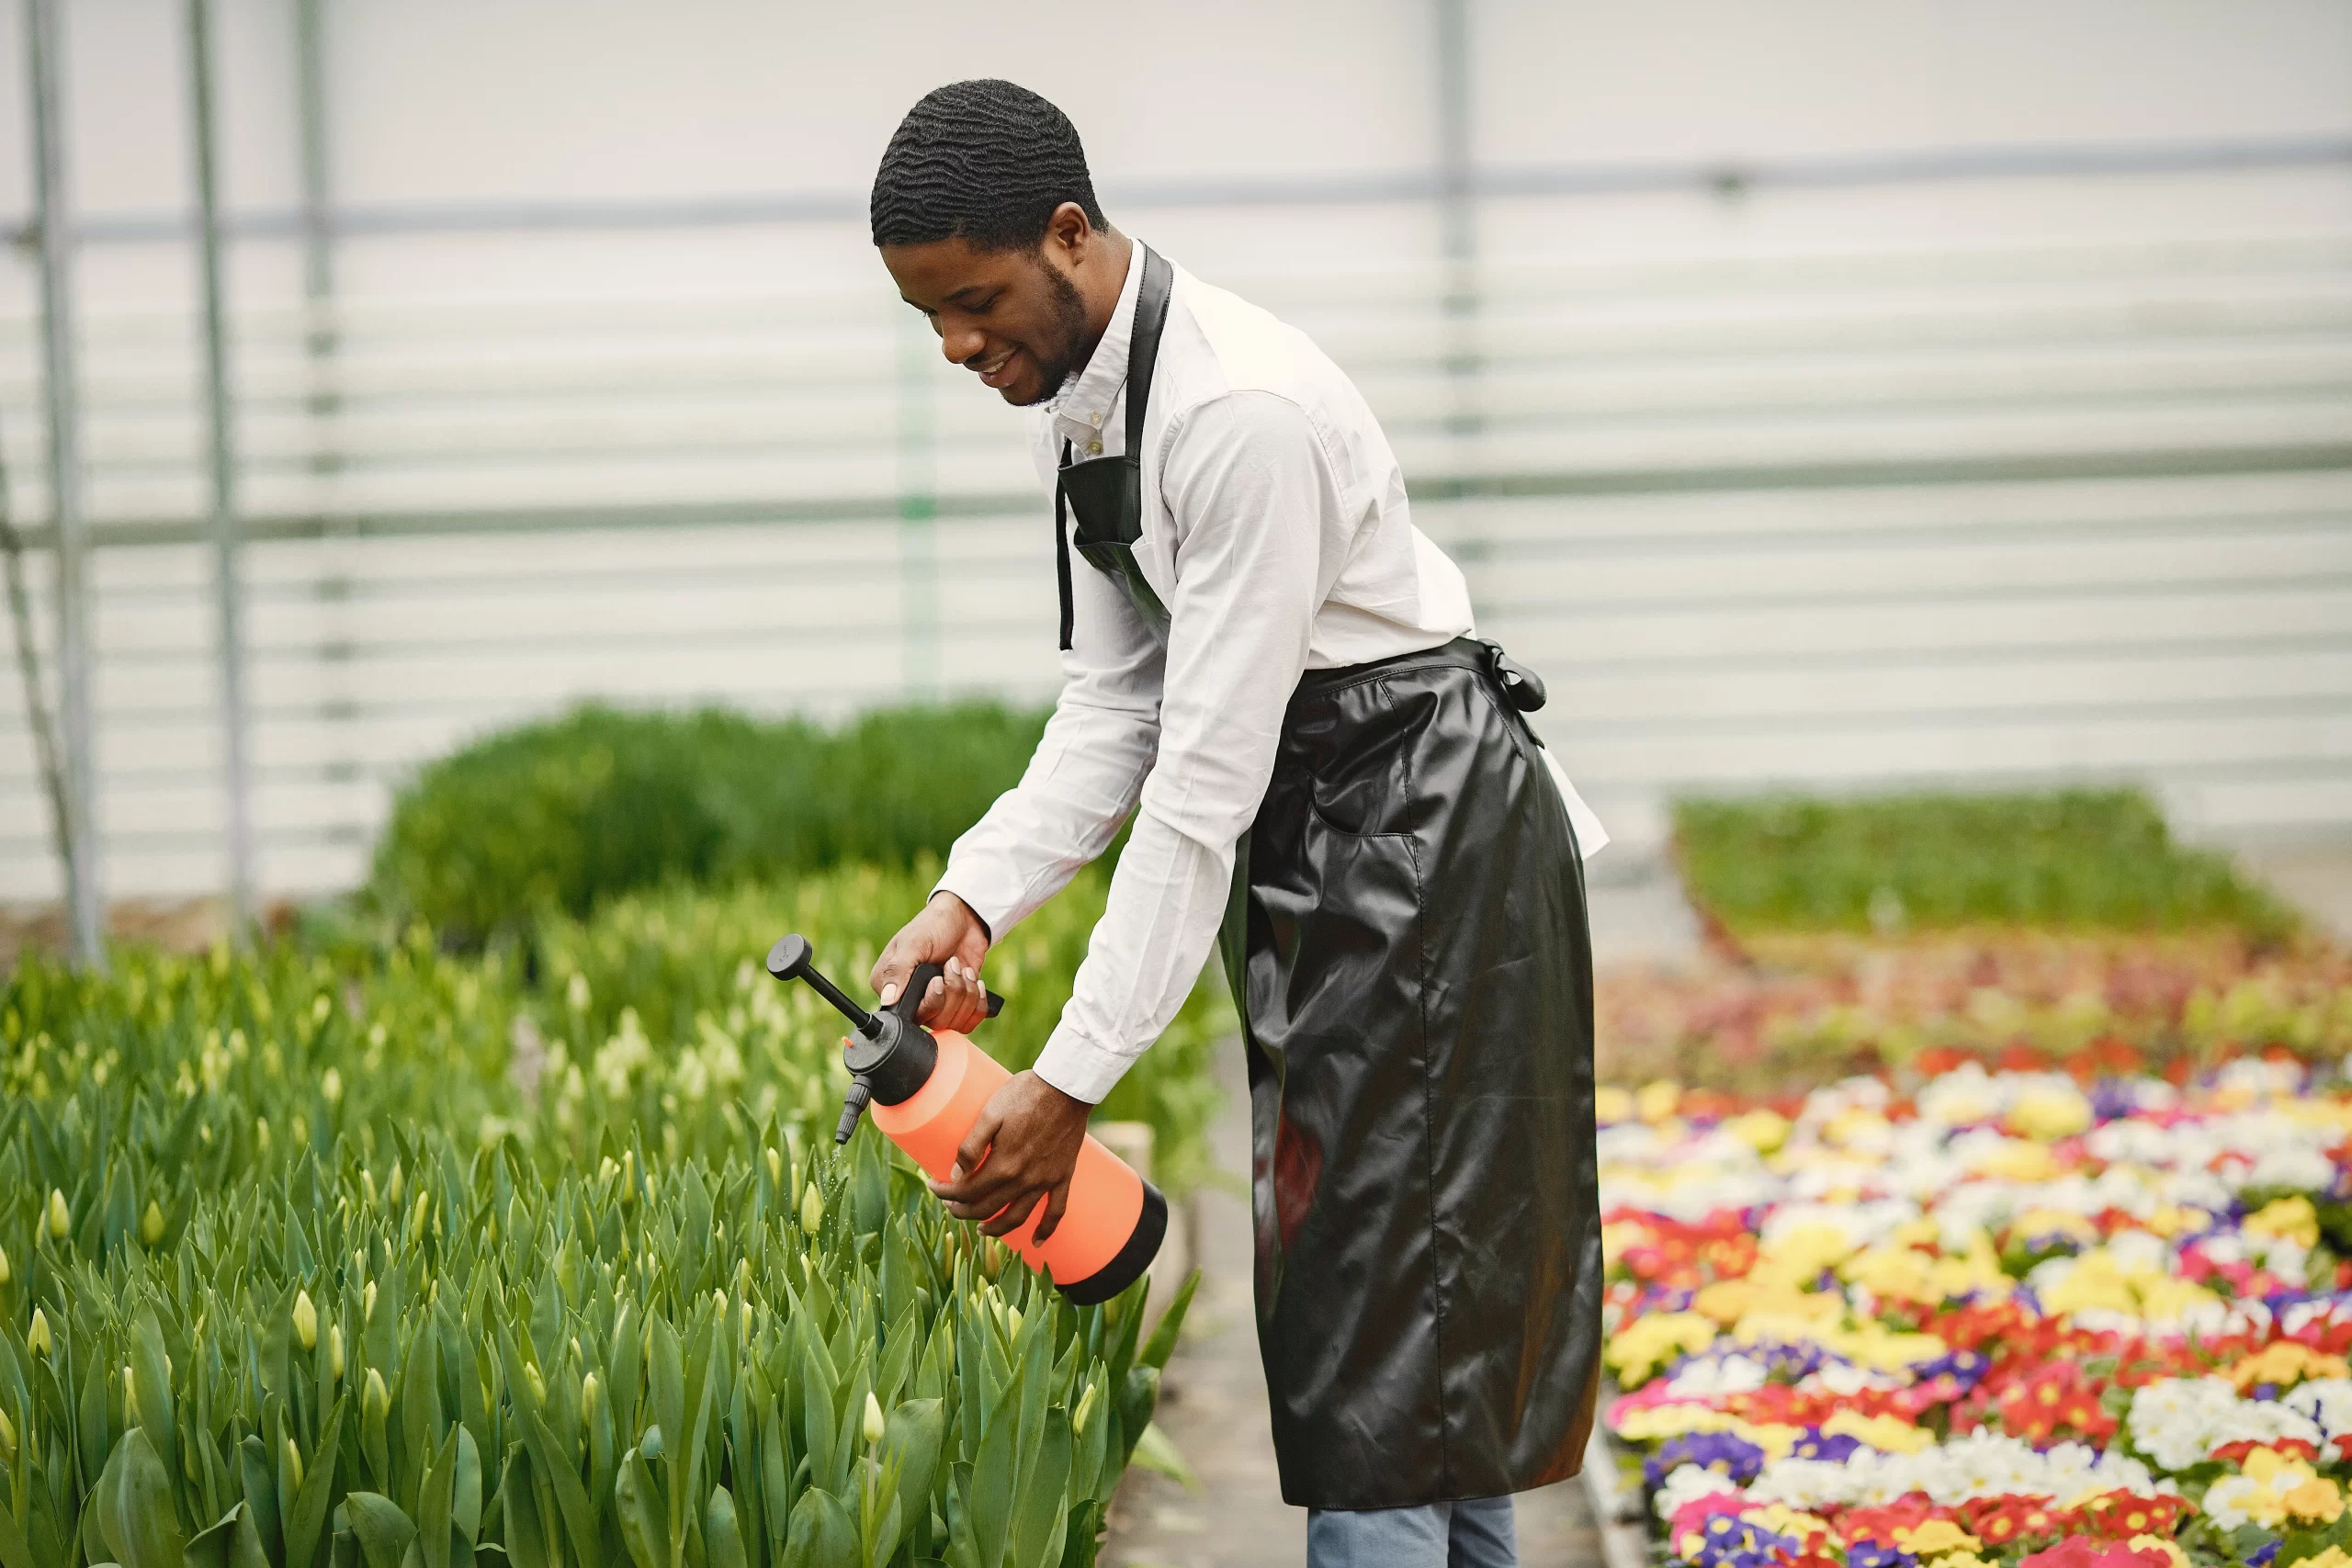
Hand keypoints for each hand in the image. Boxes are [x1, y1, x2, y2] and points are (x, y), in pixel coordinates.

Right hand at [872, 891, 990, 1032]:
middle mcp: (911, 1000)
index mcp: (891, 987)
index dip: (931, 1002)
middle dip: (953, 993)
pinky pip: (969, 1023)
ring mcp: (935, 1004)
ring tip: (963, 969)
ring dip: (967, 994)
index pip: (909, 1017)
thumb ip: (898, 970)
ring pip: (954, 1024)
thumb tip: (887, 999)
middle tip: (953, 964)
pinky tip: (974, 981)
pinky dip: (978, 1002)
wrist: (964, 920)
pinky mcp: (956, 1005)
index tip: (938, 979)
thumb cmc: (933, 925)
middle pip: (936, 1023)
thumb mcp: (914, 943)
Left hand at [929, 1070, 1092, 1242]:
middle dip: (962, 1210)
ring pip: (1016, 1218)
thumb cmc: (1025, 1094)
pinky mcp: (1062, 1177)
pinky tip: (1036, 1242)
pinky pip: (1056, 1212)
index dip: (945, 1192)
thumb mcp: (990, 1113)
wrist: (1066, 1087)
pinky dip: (1046, 1230)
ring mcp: (1045, 1181)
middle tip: (950, 1203)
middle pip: (987, 1208)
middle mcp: (1024, 1180)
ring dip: (995, 1228)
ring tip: (980, 1228)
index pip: (966, 1191)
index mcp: (1003, 1165)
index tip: (933, 1185)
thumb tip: (955, 1175)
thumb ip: (971, 1146)